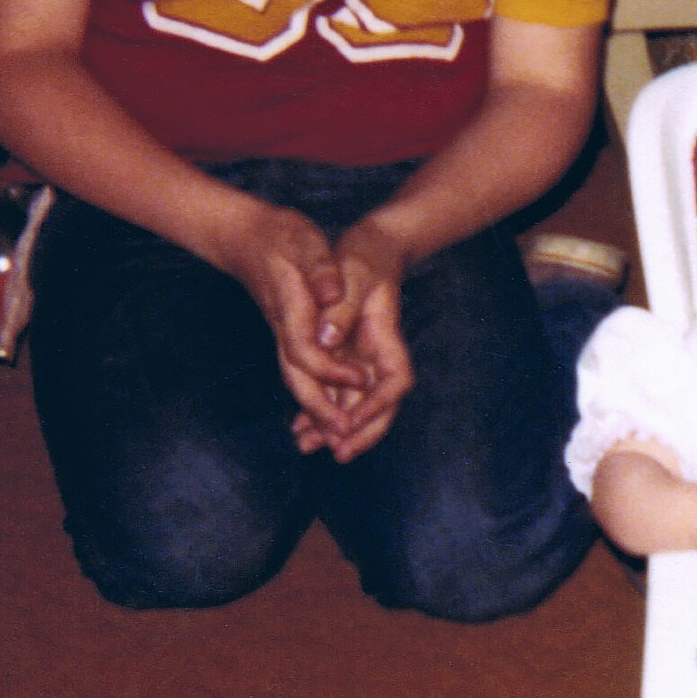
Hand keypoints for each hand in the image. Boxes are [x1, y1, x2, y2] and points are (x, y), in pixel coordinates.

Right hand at [210, 201, 373, 443]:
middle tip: (345, 435)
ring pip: (296, 378)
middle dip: (319, 408)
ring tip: (339, 436)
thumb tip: (330, 294)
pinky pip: (298, 370)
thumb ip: (319, 269)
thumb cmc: (281, 237)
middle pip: (296, 377)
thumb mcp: (305, 243)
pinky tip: (326, 411)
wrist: (245, 236)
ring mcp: (282, 333)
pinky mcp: (286, 332)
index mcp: (291, 308)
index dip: (332, 369)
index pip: (306, 350)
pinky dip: (312, 392)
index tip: (360, 378)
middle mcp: (283, 328)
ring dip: (316, 409)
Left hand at [292, 214, 415, 461]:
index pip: (394, 380)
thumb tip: (326, 342)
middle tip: (339, 454)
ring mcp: (364, 356)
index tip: (352, 421)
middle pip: (382, 403)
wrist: (373, 243)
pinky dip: (324, 409)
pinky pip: (340, 391)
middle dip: (363, 432)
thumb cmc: (365, 255)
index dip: (378, 405)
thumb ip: (341, 308)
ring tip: (308, 446)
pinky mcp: (349, 354)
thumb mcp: (353, 272)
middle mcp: (378, 352)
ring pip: (358, 402)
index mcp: (385, 336)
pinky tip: (302, 426)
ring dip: (337, 427)